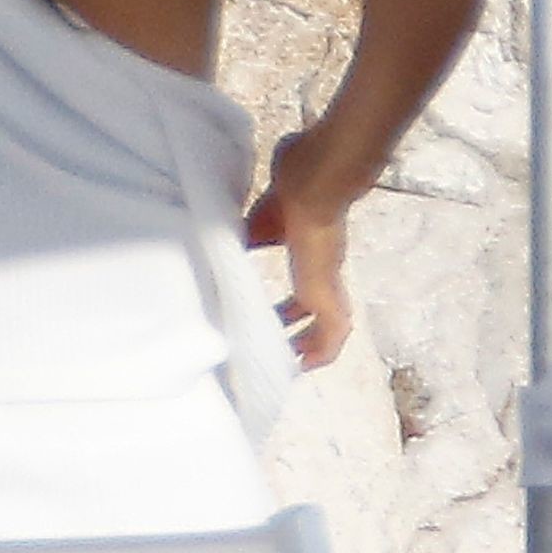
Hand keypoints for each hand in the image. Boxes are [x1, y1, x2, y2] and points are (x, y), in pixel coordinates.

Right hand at [245, 132, 351, 370]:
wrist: (311, 188)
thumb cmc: (290, 191)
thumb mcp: (259, 219)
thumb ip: (248, 234)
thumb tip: (219, 244)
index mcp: (309, 251)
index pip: (304, 286)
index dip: (291, 307)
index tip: (272, 317)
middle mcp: (323, 268)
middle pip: (315, 308)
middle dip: (296, 329)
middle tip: (277, 347)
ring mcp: (328, 282)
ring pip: (328, 325)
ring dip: (310, 346)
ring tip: (290, 363)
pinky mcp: (329, 293)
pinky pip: (332, 333)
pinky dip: (322, 351)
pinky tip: (305, 364)